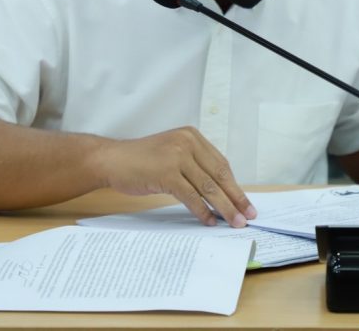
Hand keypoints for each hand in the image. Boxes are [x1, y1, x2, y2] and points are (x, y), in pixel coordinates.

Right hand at [93, 127, 256, 227]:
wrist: (111, 159)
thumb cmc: (140, 161)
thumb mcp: (171, 153)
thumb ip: (193, 165)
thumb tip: (219, 192)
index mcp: (192, 136)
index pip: (221, 164)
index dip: (235, 185)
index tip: (245, 202)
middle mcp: (187, 142)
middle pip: (219, 175)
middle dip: (236, 198)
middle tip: (247, 215)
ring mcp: (176, 157)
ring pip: (208, 187)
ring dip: (224, 207)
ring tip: (234, 222)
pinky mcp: (166, 173)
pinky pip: (191, 196)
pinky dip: (202, 211)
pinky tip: (208, 221)